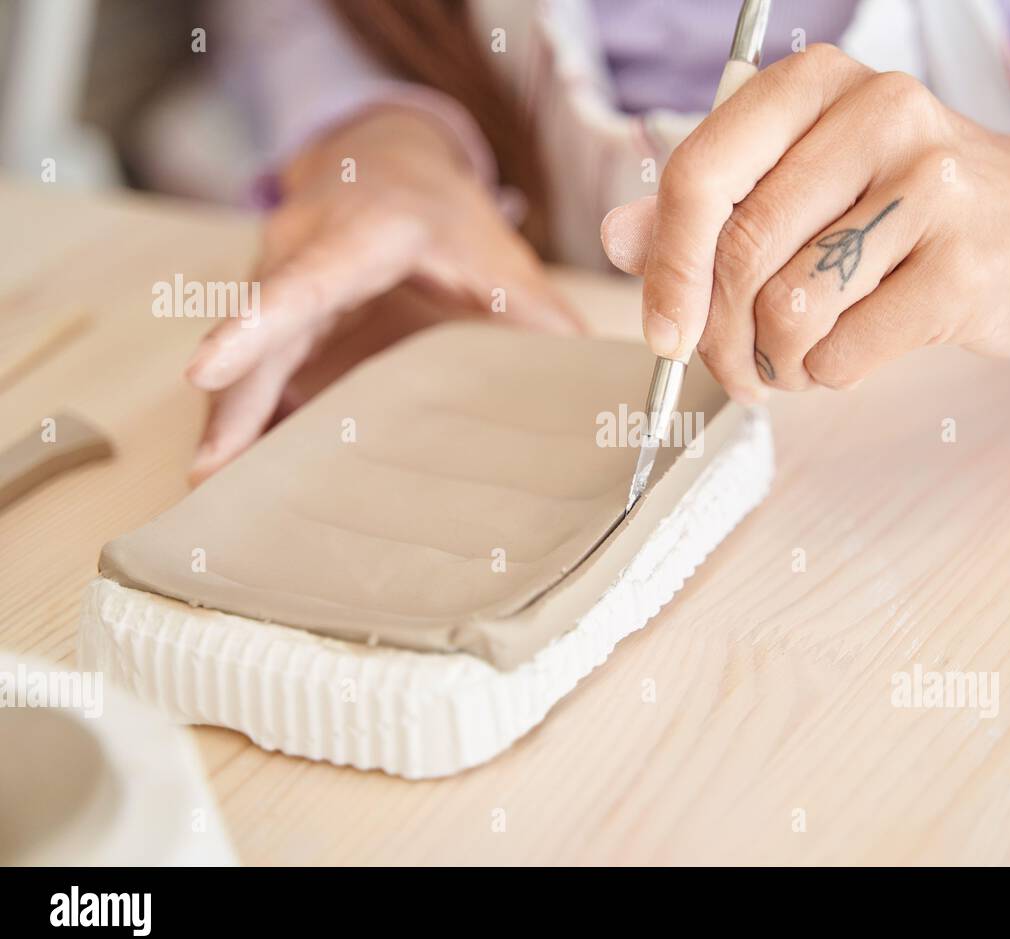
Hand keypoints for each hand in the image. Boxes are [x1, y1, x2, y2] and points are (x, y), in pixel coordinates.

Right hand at [185, 108, 579, 482]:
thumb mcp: (496, 256)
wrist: (389, 164)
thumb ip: (539, 316)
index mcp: (362, 233)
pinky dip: (243, 414)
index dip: (255, 327)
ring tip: (214, 491)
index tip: (204, 369)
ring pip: (243, 355)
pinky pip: (250, 366)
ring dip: (228, 420)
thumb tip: (595, 375)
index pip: (303, 282)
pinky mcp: (270, 311)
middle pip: (258, 333)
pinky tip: (236, 469)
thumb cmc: (444, 215)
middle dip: (230, 404)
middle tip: (210, 477)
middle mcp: (303, 249)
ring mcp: (275, 278)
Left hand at [600, 44, 1009, 399]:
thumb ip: (713, 206)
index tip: (663, 329)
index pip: (701, 174)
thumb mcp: (811, 179)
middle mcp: (877, 115)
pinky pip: (844, 351)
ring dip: (773, 361)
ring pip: (788, 307)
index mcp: (819, 84)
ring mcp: (929, 187)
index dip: (666, 267)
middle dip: (718, 335)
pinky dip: (826, 375)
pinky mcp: (962, 266)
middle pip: (739, 252)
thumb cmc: (917, 205)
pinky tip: (845, 357)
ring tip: (794, 359)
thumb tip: (619, 238)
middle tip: (730, 367)